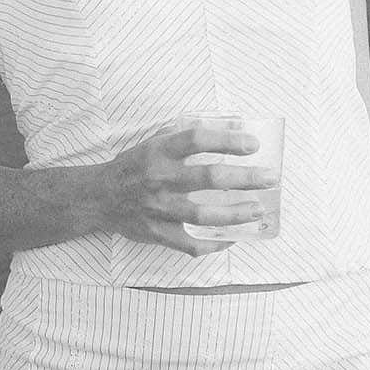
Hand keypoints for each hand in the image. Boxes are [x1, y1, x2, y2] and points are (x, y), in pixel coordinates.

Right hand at [100, 117, 277, 253]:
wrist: (99, 197)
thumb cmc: (134, 167)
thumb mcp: (155, 142)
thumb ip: (189, 135)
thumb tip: (234, 125)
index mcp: (159, 151)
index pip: (198, 139)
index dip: (228, 140)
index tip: (253, 145)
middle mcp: (159, 179)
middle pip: (209, 177)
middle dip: (245, 178)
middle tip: (270, 178)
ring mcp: (158, 209)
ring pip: (203, 214)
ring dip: (236, 213)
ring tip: (258, 210)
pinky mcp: (157, 233)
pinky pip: (190, 244)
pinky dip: (214, 244)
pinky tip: (232, 238)